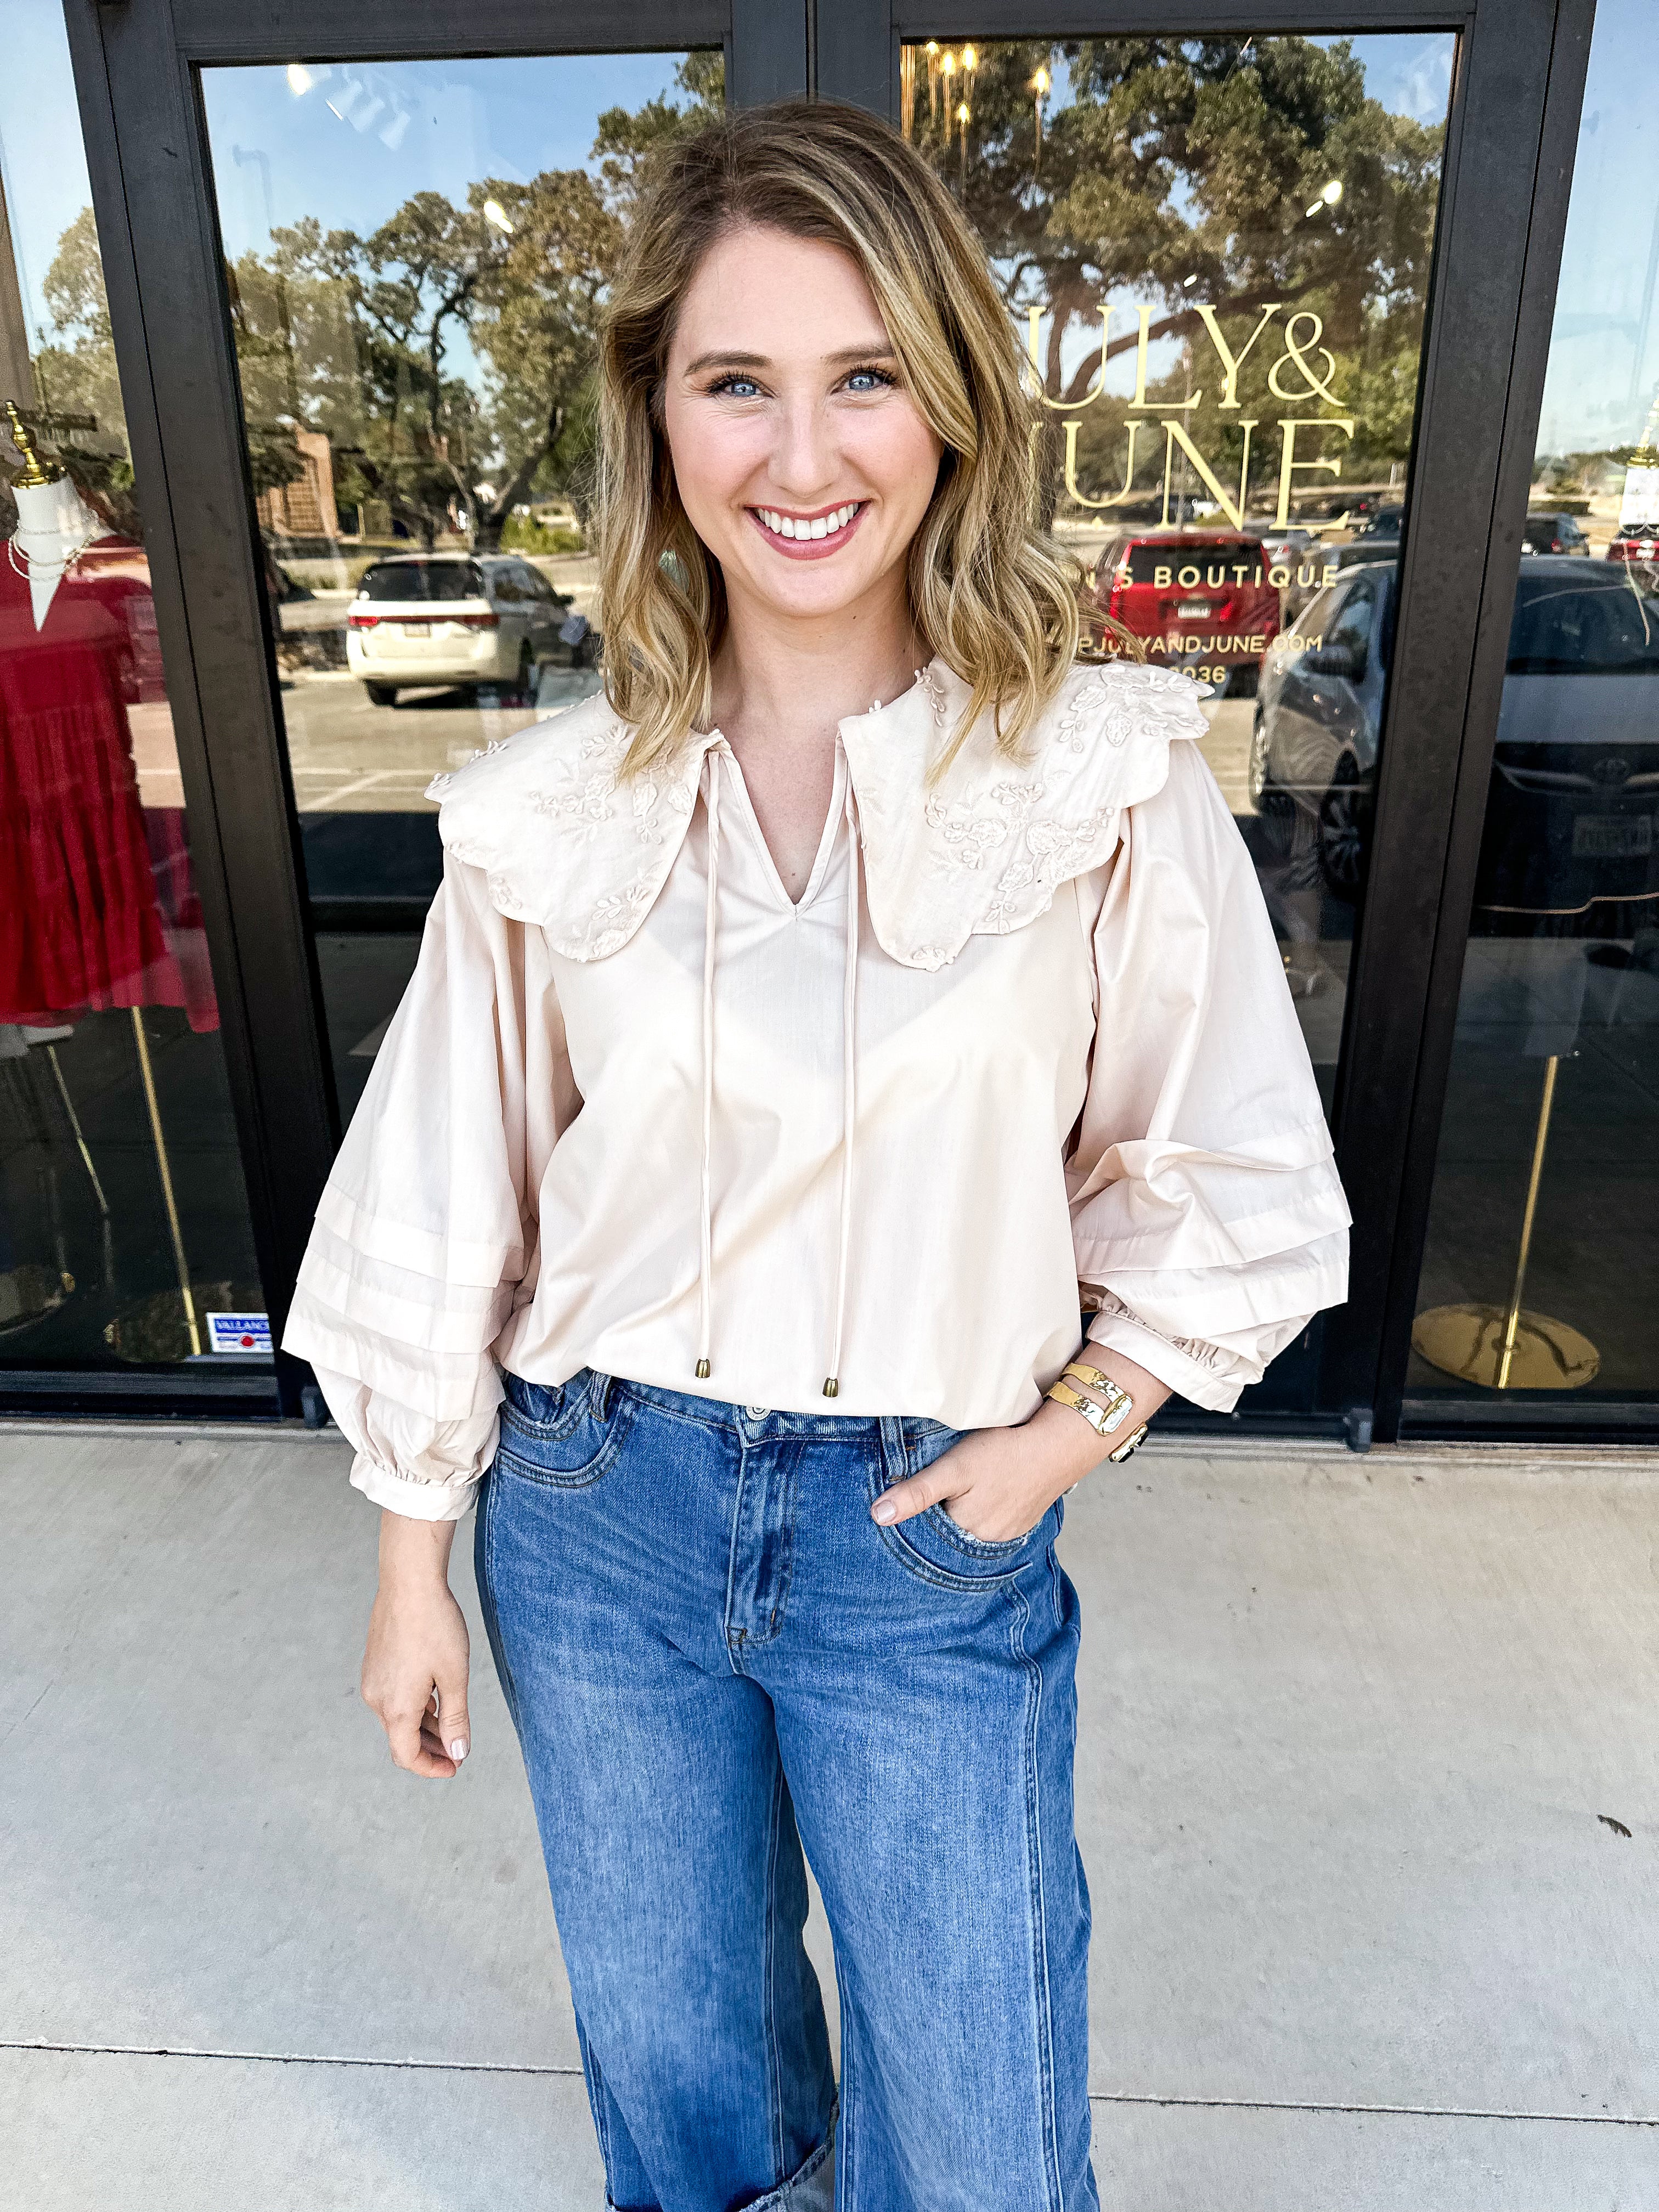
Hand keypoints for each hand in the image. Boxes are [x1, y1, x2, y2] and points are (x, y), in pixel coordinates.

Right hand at [361, 1511, 471, 1778]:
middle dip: (430, 1749)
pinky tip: (434, 1696)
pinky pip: (392, 1697)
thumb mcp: (454, 1677)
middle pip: (401, 1738)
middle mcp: (377, 1699)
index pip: (407, 1756)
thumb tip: (458, 1754)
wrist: (409, 1583)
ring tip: (450, 1723)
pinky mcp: (374, 1664)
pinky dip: (413, 1706)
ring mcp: (372, 1680)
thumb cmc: (435, 1627)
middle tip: (458, 1750)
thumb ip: (455, 1720)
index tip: (455, 1767)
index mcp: (396, 1708)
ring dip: (422, 1726)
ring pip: (397, 1717)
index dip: (431, 1768)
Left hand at [870, 1347, 1169, 1543]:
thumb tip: (878, 1516)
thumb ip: (917, 1493)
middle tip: (940, 1487)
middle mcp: (987, 1541)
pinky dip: (983, 1513)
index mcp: (967, 1531)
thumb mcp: (954, 1468)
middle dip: (938, 1517)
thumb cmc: (1004, 1452)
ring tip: (961, 1489)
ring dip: (961, 1515)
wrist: (1057, 1445)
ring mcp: (1007, 1534)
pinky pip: (992, 1525)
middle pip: (949, 1534)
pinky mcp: (1021, 1524)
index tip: (908, 1498)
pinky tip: (984, 1494)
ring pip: (970, 1530)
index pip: (927, 1533)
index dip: (916, 1515)